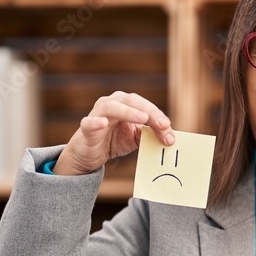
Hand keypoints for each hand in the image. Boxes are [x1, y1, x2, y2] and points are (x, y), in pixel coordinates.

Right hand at [53, 91, 174, 175]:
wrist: (90, 154)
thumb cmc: (113, 140)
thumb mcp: (136, 138)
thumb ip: (150, 134)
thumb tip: (170, 137)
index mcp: (125, 104)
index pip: (144, 106)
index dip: (158, 116)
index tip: (169, 128)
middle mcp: (111, 104)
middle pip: (131, 101)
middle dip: (149, 112)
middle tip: (163, 124)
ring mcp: (97, 114)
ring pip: (112, 107)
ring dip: (128, 112)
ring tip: (142, 118)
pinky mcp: (86, 128)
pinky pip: (89, 123)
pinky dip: (96, 122)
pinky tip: (103, 123)